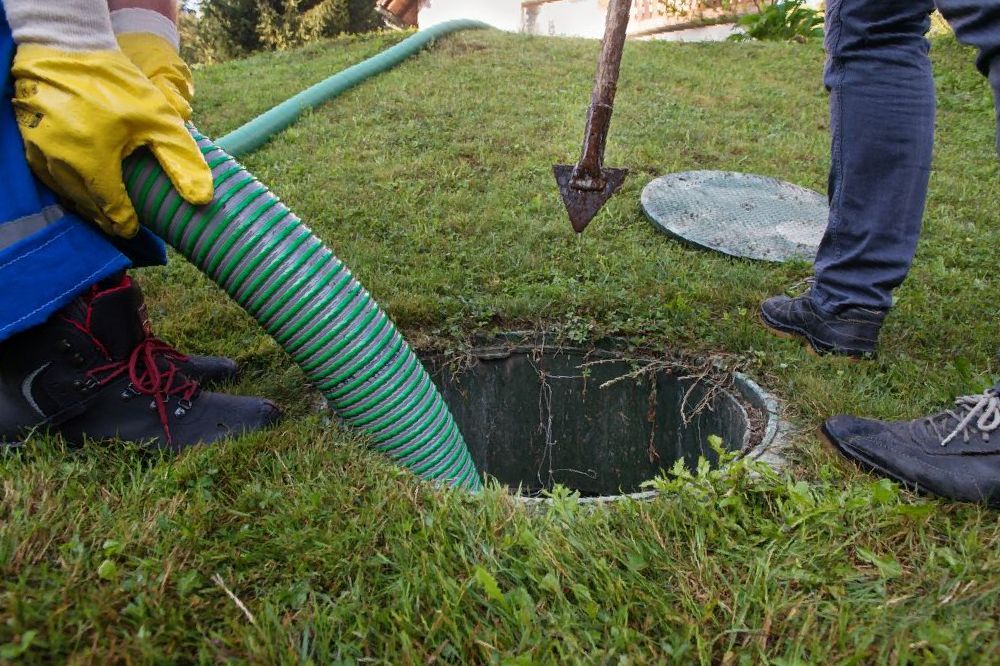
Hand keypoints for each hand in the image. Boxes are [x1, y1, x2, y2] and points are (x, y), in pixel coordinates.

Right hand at [11, 44, 213, 237]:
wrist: (66, 46)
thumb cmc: (116, 83)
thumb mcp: (159, 119)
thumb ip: (181, 160)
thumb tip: (202, 199)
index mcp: (93, 161)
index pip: (110, 209)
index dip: (124, 223)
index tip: (134, 229)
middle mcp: (60, 162)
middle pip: (86, 206)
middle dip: (105, 219)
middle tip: (121, 226)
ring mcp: (39, 152)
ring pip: (65, 193)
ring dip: (85, 205)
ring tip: (104, 213)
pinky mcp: (28, 141)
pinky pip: (48, 176)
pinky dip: (66, 187)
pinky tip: (80, 188)